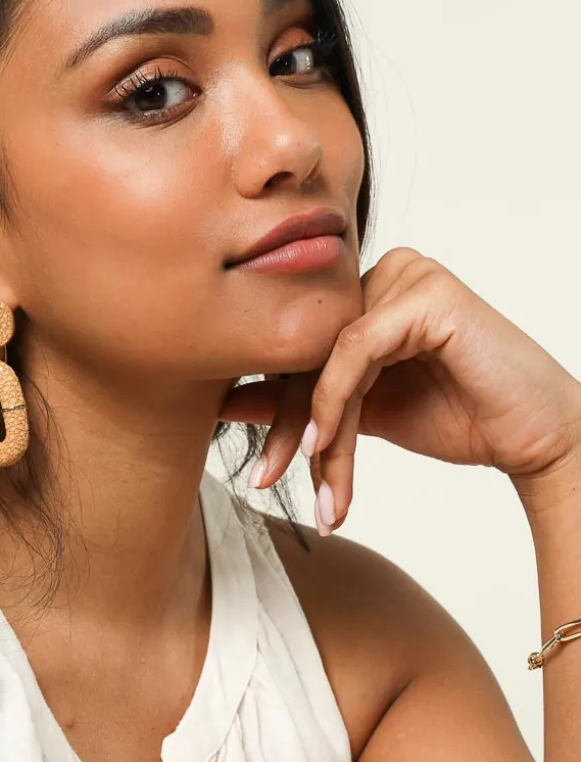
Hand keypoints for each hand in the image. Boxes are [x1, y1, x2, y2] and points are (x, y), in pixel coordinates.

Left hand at [218, 247, 580, 533]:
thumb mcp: (360, 416)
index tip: (256, 470)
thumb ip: (302, 403)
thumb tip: (230, 401)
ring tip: (318, 486)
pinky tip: (324, 445)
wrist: (530, 437)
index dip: (274, 413)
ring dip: (314, 430)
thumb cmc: (458, 418)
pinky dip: (333, 400)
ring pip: (326, 357)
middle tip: (265, 481)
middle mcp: (382, 275)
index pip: (298, 351)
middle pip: (306, 352)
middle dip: (286, 427)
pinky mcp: (426, 293)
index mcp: (366, 296)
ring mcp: (406, 275)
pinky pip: (355, 348)